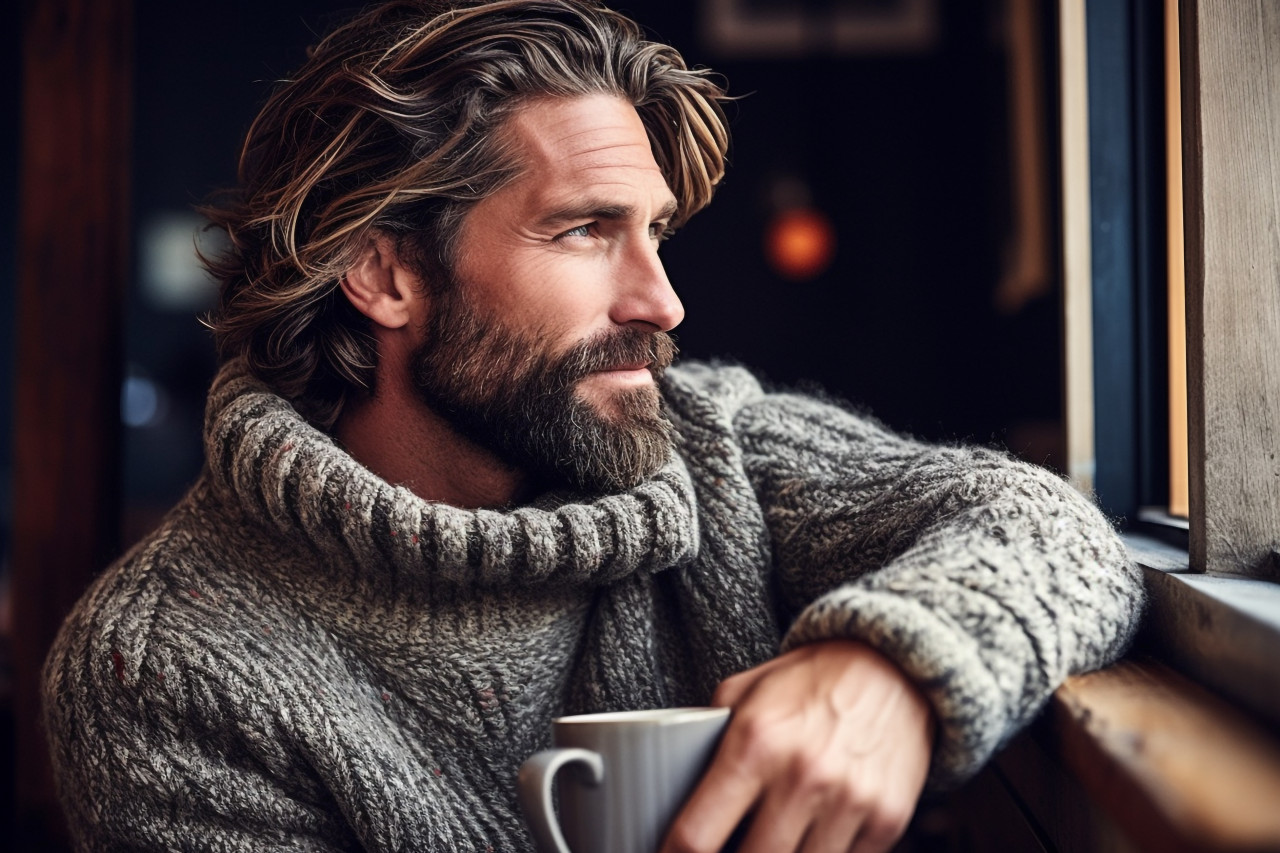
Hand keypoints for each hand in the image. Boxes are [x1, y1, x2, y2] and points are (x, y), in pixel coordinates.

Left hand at [659, 640, 933, 852]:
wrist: (895, 666)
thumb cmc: (813, 679)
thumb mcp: (746, 691)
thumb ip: (708, 735)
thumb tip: (674, 781)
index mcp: (754, 744)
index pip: (696, 836)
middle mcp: (800, 777)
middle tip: (727, 847)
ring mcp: (847, 803)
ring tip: (769, 842)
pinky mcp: (886, 820)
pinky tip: (811, 839)